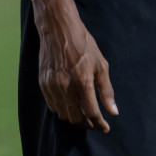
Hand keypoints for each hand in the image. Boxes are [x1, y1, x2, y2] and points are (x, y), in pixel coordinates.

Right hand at [37, 15, 117, 130]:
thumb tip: (113, 112)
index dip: (100, 124)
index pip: (92, 113)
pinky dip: (62, 109)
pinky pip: (52, 106)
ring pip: (63, 114)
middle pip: (76, 118)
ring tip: (83, 114)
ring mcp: (52, 85)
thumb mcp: (101, 64)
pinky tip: (70, 104)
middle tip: (94, 122)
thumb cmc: (83, 44)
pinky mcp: (43, 83)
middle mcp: (66, 86)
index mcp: (83, 81)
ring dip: (74, 118)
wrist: (58, 28)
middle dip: (87, 124)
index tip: (105, 127)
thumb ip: (106, 90)